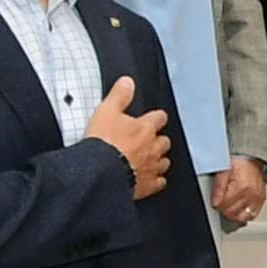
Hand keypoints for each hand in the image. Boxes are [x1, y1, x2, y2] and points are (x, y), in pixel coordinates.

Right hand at [83, 74, 171, 199]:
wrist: (102, 172)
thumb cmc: (103, 143)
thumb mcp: (106, 111)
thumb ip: (119, 96)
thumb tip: (127, 82)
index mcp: (145, 127)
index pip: (159, 118)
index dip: (156, 118)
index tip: (153, 118)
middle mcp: (153, 147)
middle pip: (164, 141)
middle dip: (158, 140)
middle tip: (149, 140)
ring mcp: (152, 166)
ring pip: (164, 161)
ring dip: (159, 159)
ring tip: (151, 158)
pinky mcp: (148, 185)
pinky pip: (159, 182)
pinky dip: (156, 180)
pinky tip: (151, 179)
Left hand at [210, 157, 266, 227]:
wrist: (251, 158)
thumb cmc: (238, 163)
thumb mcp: (223, 172)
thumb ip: (218, 188)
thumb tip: (215, 203)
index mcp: (241, 187)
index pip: (224, 206)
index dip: (217, 204)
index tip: (216, 200)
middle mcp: (251, 194)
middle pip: (232, 213)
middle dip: (224, 209)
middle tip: (221, 201)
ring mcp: (258, 198)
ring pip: (242, 217)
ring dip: (233, 213)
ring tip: (230, 206)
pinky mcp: (261, 200)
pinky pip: (252, 214)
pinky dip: (244, 214)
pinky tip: (239, 207)